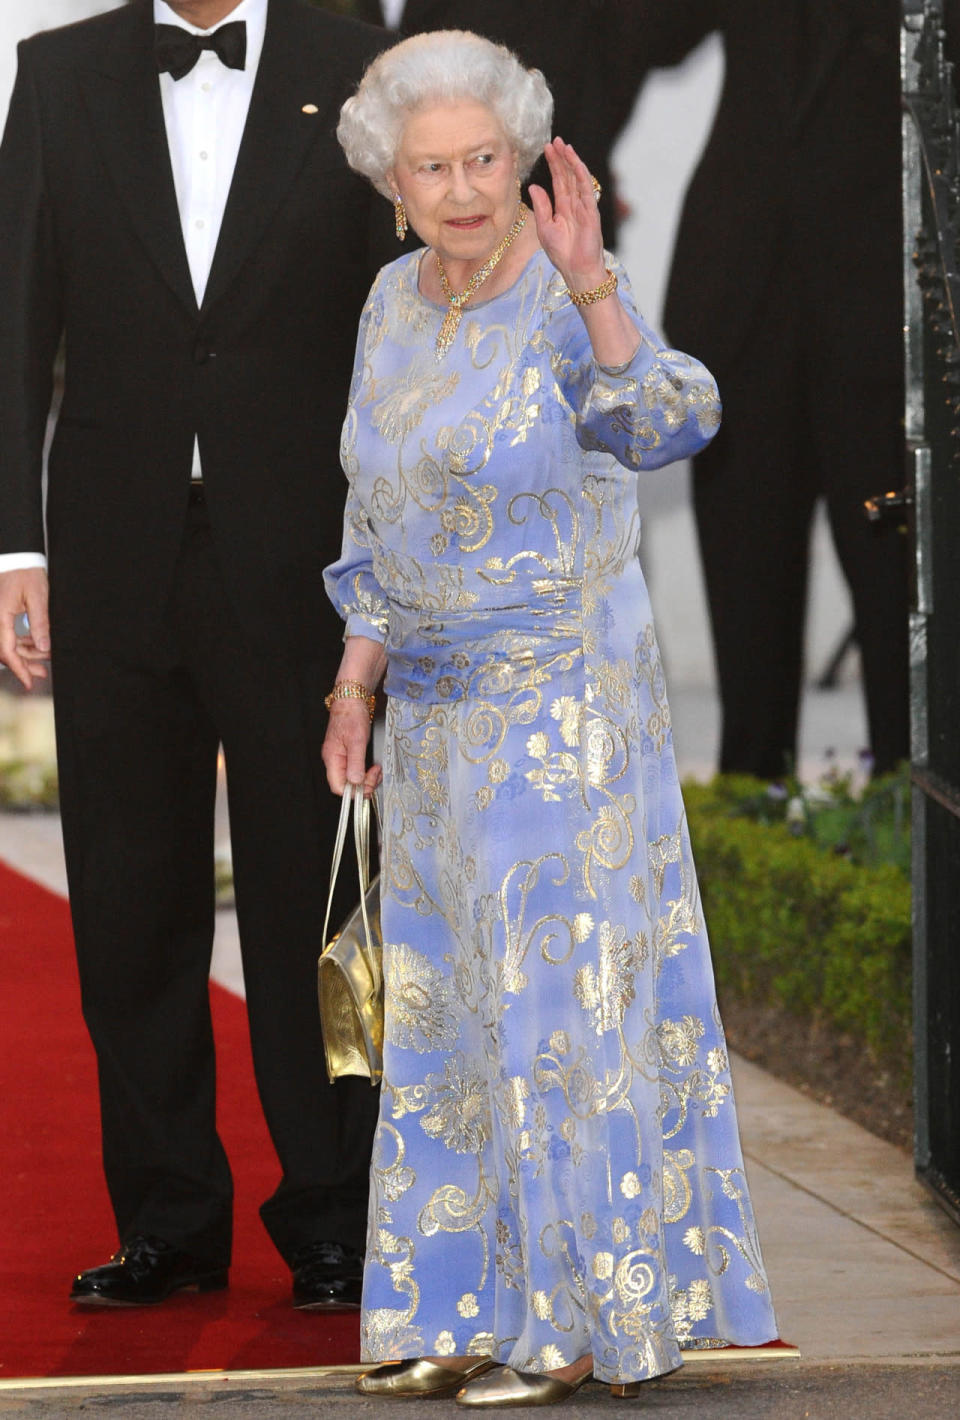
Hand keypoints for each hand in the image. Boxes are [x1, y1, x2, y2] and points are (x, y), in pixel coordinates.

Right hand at [0, 567, 49, 689]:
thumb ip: (40, 623)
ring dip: (24, 654)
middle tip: (41, 672)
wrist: (17, 557)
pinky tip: (35, 646)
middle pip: (5, 651)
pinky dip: (21, 643)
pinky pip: (7, 635)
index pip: (7, 650)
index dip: (18, 668)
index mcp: (0, 616)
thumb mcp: (38, 597)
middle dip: (23, 664)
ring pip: (6, 645)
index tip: (28, 681)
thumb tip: (43, 646)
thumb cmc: (25, 572)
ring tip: (42, 661)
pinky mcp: (0, 616)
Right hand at [321, 700, 381, 797]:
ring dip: (366, 779)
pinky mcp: (347, 754)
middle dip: (363, 785)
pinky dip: (366, 772)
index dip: (353, 792)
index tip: (367, 786)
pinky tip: (373, 767)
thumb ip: (356, 762)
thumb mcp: (357, 740)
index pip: (338, 786)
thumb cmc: (352, 716)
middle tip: (376, 775)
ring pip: (352, 779)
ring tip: (377, 770)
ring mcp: (340, 757)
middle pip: (346, 785)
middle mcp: (334, 760)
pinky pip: (355, 770)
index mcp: (332, 758)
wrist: (353, 700)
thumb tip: (356, 782)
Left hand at [528, 138, 605, 291]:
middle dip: (561, 157)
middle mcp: (574, 203)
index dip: (554, 164)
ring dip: (571, 161)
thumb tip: (534, 186)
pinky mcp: (591, 211)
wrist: (576, 270)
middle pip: (568, 175)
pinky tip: (575, 162)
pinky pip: (586, 189)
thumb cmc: (562, 253)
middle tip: (555, 140)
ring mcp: (584, 206)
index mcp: (563, 207)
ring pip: (577, 178)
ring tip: (564, 146)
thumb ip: (541, 206)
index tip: (547, 148)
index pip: (559, 180)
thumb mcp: (545, 227)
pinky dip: (581, 175)